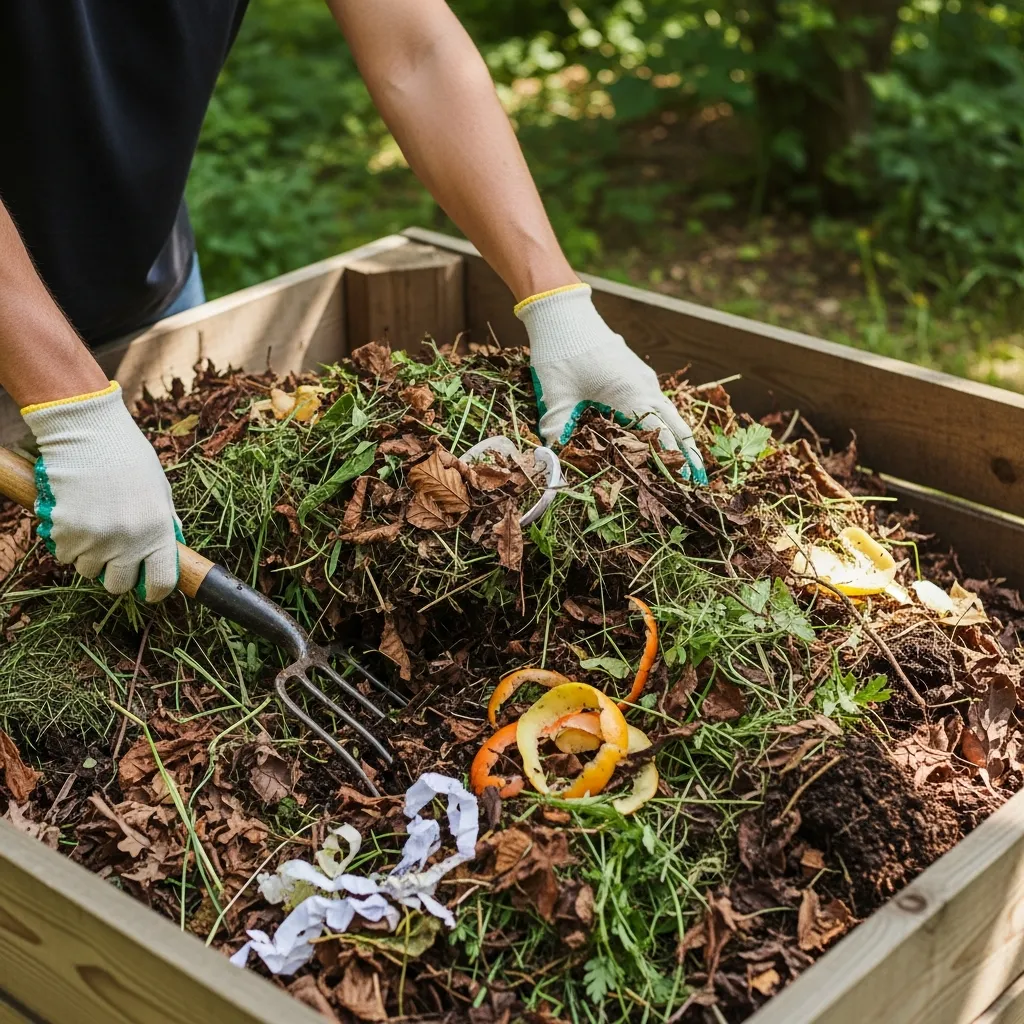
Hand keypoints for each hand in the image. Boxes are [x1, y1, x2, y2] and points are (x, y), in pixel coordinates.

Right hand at [22, 383, 181, 601]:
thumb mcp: (160, 491)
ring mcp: (95, 539)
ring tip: (95, 525)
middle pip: (118, 585)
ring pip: (89, 571)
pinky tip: (76, 518)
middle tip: (115, 554)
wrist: (89, 434)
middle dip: (117, 574)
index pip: (162, 583)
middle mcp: (129, 541)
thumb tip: (172, 551)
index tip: (149, 588)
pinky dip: (68, 544)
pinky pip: (65, 555)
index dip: (155, 591)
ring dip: (90, 556)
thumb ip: (165, 523)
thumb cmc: (128, 458)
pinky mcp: (66, 532)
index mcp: (158, 531)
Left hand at [516, 284, 706, 483]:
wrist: (562, 315)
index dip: (675, 466)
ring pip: (671, 414)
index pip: (663, 439)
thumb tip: (555, 470)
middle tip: (698, 483)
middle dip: (689, 457)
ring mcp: (644, 378)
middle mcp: (647, 388)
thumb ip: (558, 438)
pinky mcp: (636, 373)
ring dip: (678, 439)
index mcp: (633, 397)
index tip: (688, 487)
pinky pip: (658, 403)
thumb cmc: (560, 356)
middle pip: (678, 428)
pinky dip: (664, 423)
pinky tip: (658, 437)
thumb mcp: (554, 402)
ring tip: (686, 465)